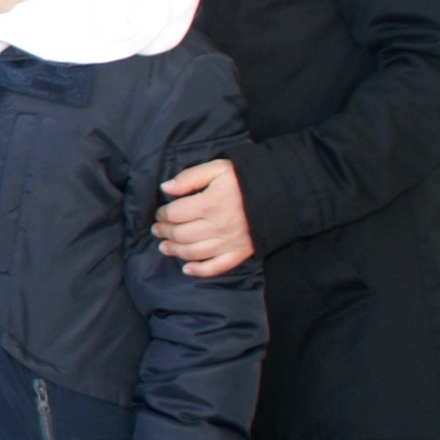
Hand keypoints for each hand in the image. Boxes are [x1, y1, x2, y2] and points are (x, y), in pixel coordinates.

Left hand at [155, 158, 253, 277]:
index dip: (163, 214)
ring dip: (175, 251)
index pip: (175, 214)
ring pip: (193, 252)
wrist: (280, 193)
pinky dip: (199, 270)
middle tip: (158, 230)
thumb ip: (190, 177)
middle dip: (164, 232)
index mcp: (210, 203)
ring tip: (164, 247)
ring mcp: (229, 242)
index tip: (160, 214)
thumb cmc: (246, 178)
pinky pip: (216, 267)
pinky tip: (186, 269)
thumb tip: (165, 188)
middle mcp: (217, 226)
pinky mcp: (240, 252)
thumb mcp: (218, 168)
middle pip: (180, 234)